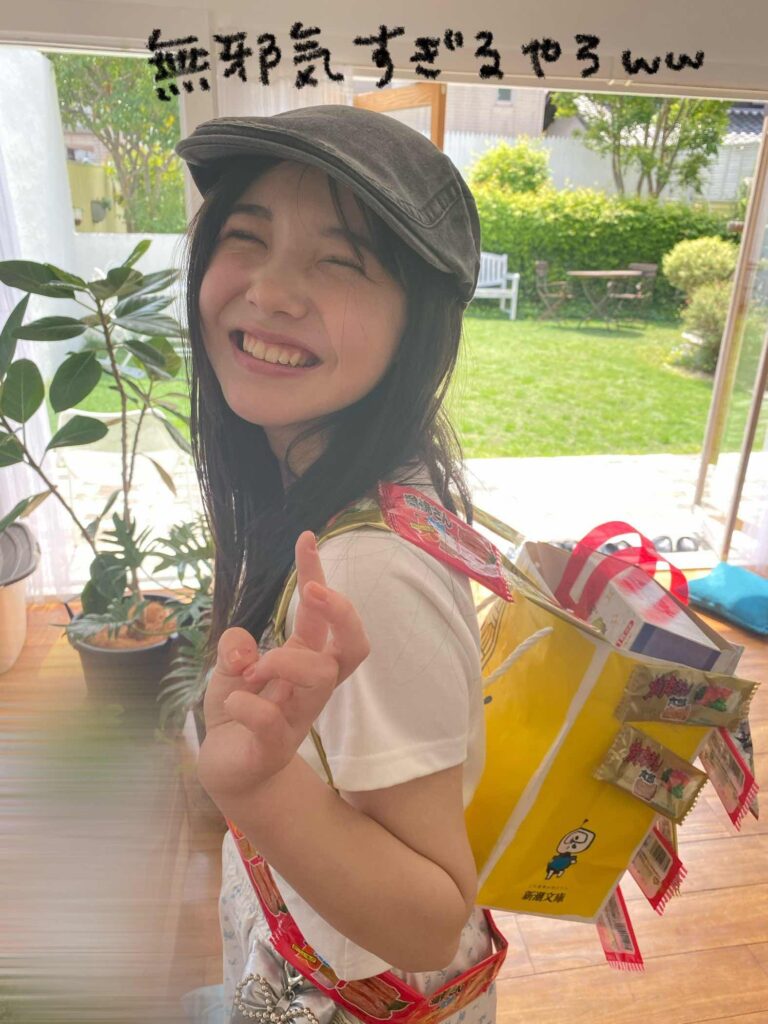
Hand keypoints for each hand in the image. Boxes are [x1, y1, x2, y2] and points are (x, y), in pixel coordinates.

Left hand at [198, 531, 370, 801]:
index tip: (305, 538)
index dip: (316, 573)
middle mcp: (311, 686)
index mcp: (303, 660)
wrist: (228, 770)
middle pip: (354, 647)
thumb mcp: (228, 667)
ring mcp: (299, 716)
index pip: (321, 614)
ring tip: (253, 669)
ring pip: (320, 676)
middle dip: (342, 612)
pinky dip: (246, 702)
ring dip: (284, 660)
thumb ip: (234, 645)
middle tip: (314, 595)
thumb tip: (244, 646)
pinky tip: (233, 702)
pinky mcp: (276, 746)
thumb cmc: (238, 712)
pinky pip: (269, 719)